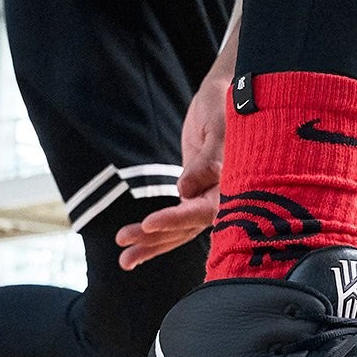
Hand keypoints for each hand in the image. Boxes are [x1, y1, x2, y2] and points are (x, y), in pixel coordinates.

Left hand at [116, 76, 226, 269]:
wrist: (231, 95)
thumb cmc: (229, 106)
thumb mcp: (219, 126)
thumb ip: (207, 160)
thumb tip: (185, 189)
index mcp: (234, 187)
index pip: (202, 211)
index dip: (176, 219)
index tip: (149, 223)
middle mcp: (222, 200)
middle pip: (185, 227)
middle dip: (153, 238)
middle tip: (122, 241)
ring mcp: (206, 199)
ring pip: (178, 230)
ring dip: (151, 244)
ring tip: (123, 261)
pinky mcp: (195, 195)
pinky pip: (176, 220)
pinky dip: (156, 234)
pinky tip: (136, 247)